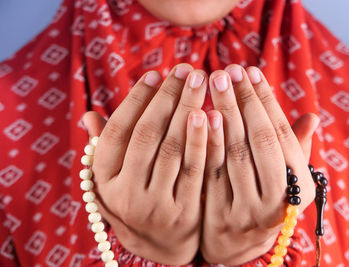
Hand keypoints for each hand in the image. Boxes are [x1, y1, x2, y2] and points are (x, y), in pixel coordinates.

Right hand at [83, 64, 208, 264]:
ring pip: (173, 148)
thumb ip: (104, 149)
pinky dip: (203, 139)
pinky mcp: (185, 213)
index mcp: (104, 180)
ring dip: (187, 109)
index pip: (118, 131)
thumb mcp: (112, 179)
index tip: (155, 74)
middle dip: (168, 96)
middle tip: (185, 69)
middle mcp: (125, 193)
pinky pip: (196, 169)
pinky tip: (212, 113)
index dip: (137, 99)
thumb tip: (89, 117)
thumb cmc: (137, 199)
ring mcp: (155, 205)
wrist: (161, 245)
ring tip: (199, 81)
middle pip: (147, 134)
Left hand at [201, 65, 318, 264]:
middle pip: (260, 140)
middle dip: (244, 100)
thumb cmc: (264, 200)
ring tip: (214, 81)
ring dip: (225, 113)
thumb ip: (296, 150)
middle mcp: (277, 199)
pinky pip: (211, 172)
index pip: (281, 135)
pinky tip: (201, 115)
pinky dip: (208, 142)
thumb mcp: (287, 180)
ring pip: (236, 153)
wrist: (238, 246)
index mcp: (299, 186)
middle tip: (229, 69)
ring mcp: (248, 209)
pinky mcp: (219, 216)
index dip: (266, 101)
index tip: (252, 72)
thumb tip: (312, 117)